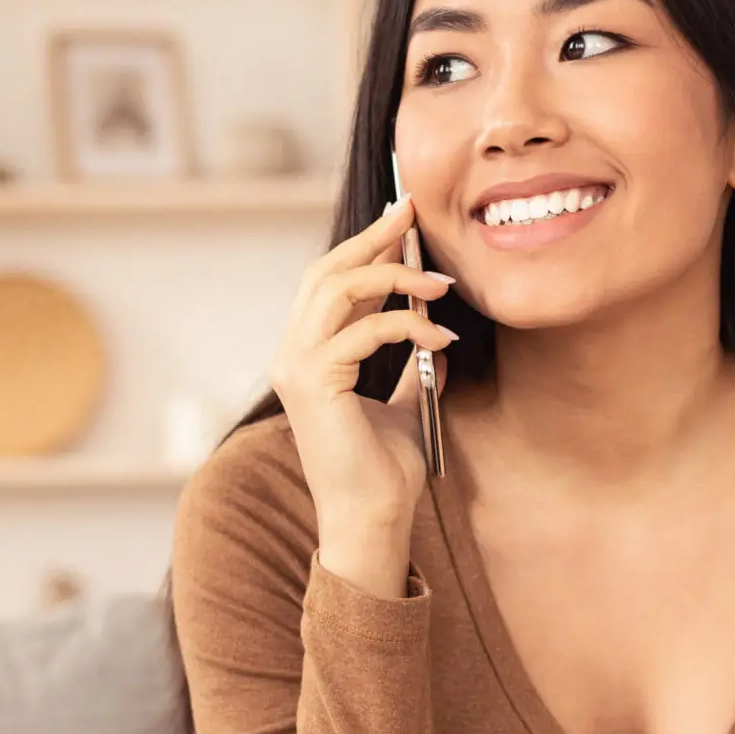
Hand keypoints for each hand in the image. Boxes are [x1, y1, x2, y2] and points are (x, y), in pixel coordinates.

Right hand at [266, 198, 459, 586]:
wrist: (372, 521)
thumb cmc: (384, 474)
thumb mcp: (407, 406)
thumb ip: (412, 367)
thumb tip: (434, 333)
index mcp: (307, 357)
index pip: (329, 282)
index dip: (365, 245)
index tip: (403, 216)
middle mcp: (292, 354)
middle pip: (326, 272)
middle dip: (373, 238)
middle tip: (413, 212)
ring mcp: (297, 367)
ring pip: (337, 290)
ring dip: (394, 276)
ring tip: (442, 282)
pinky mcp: (313, 383)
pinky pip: (363, 331)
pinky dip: (405, 324)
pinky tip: (439, 333)